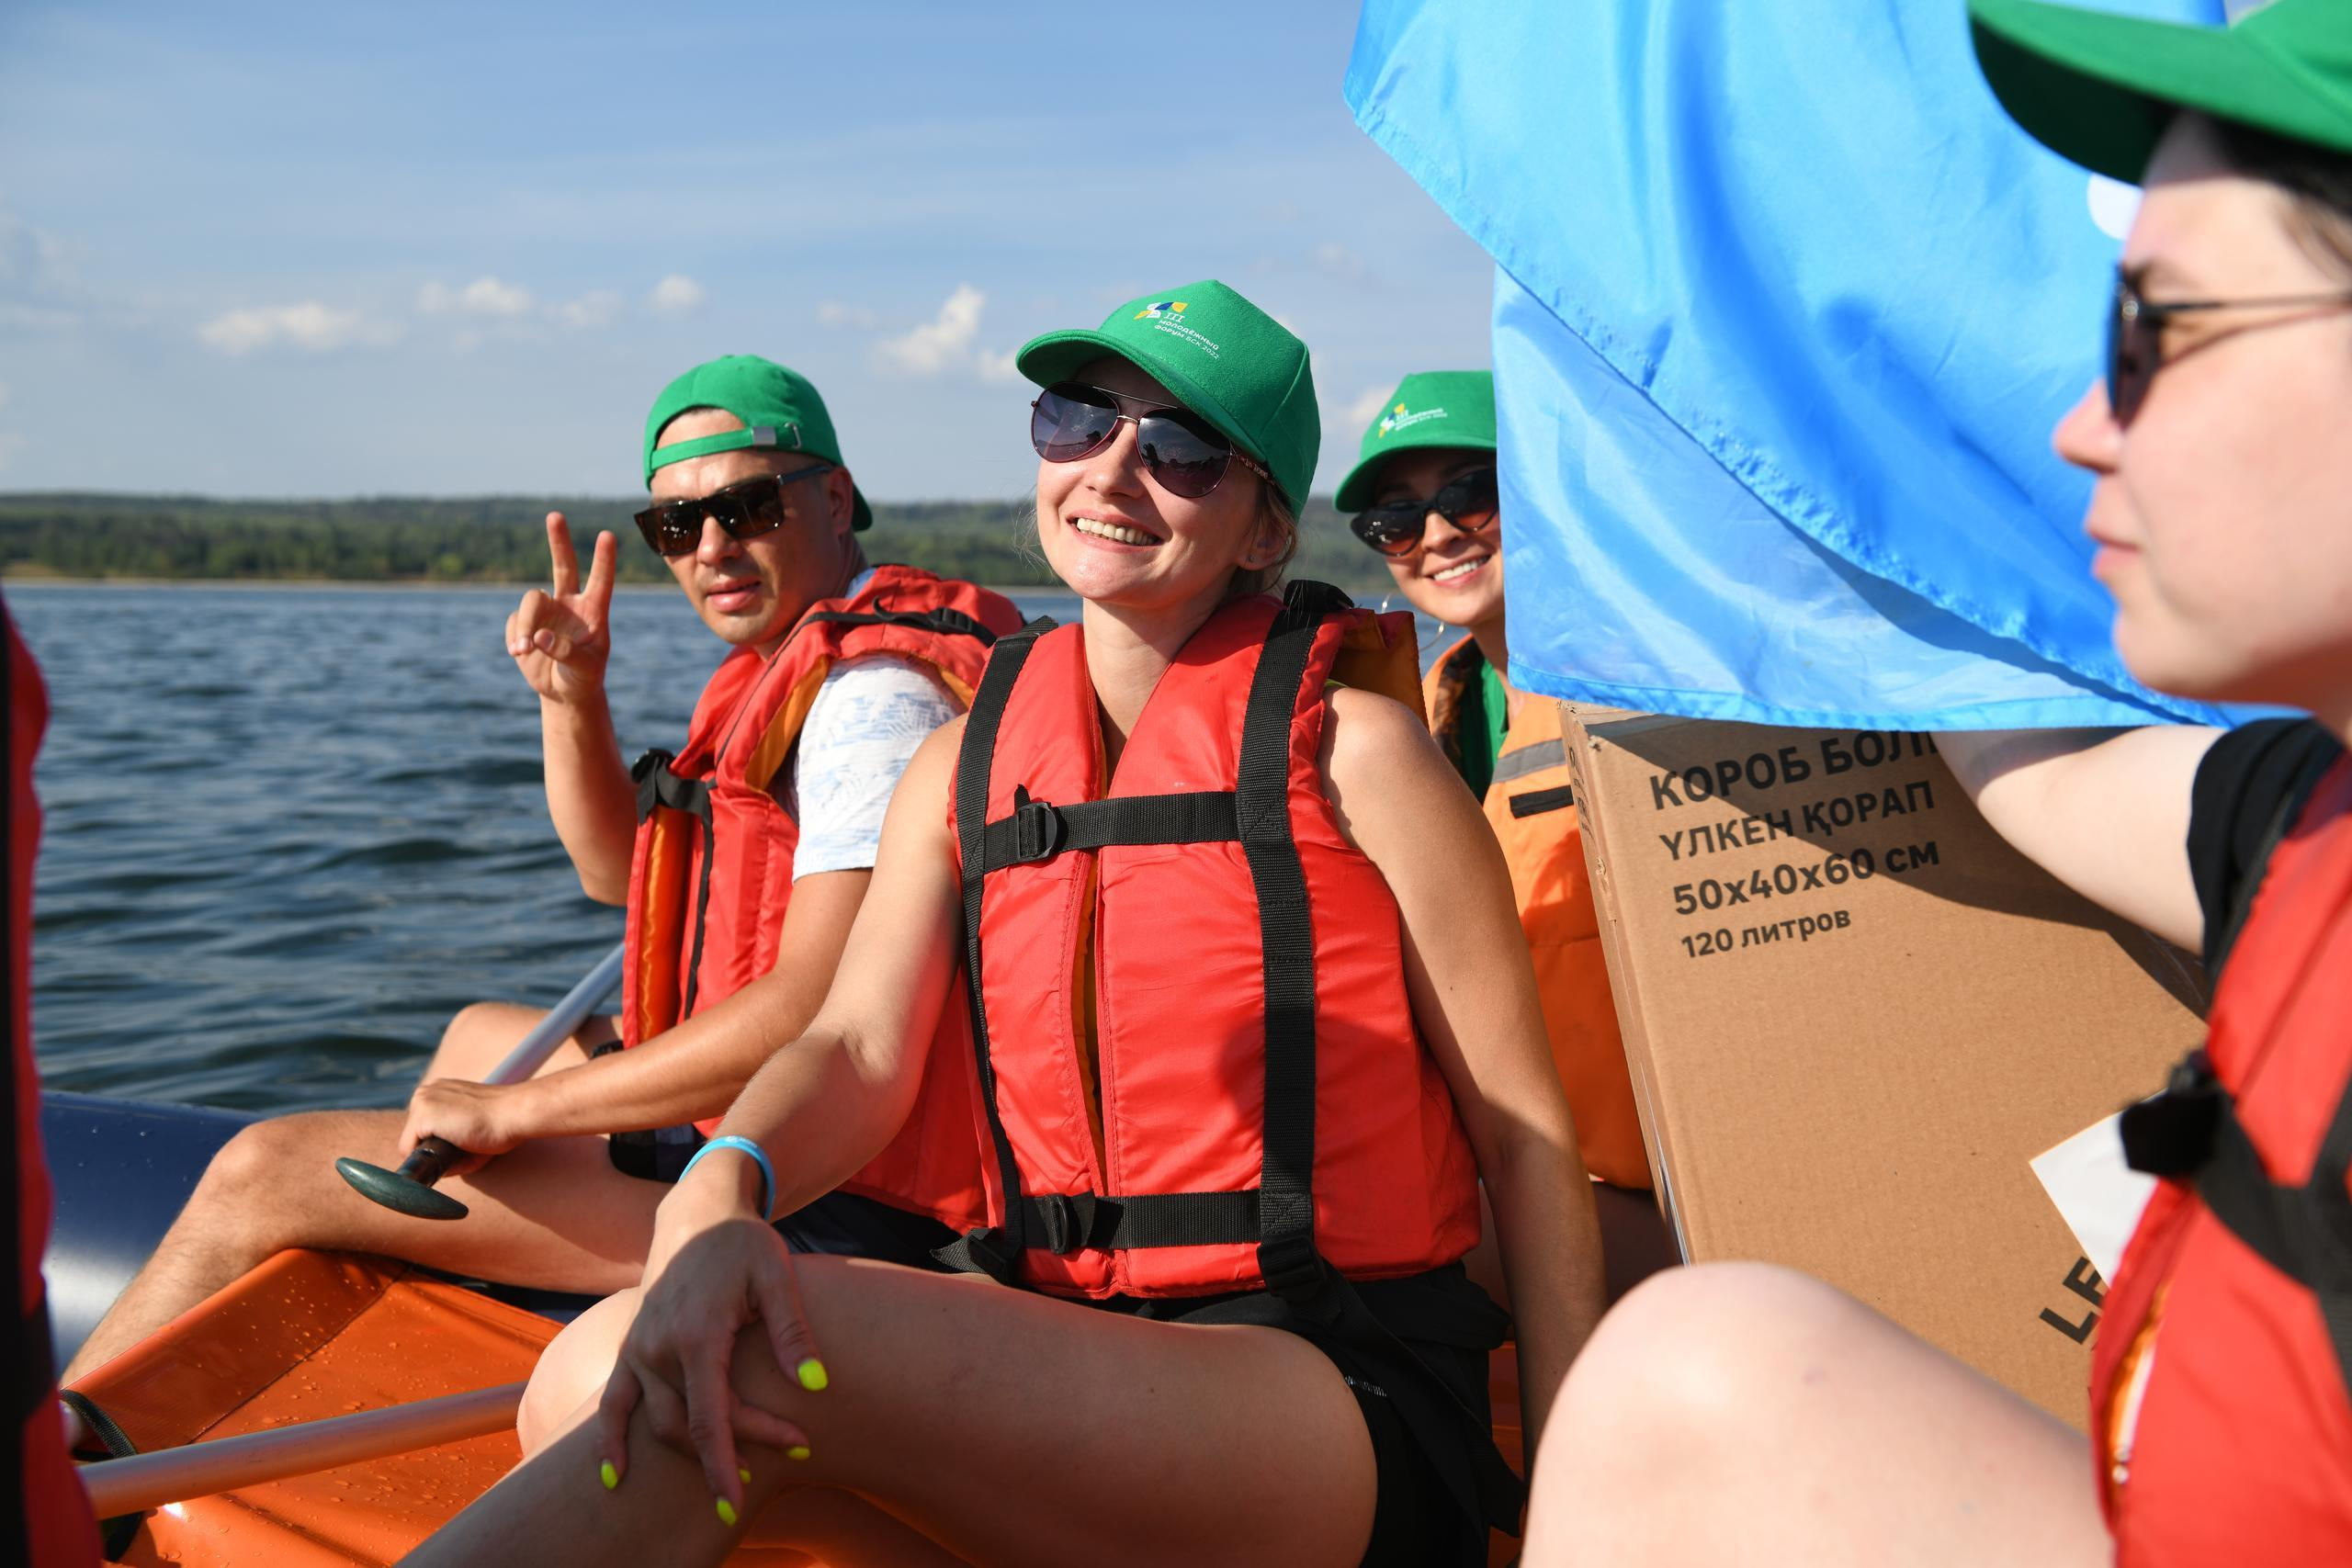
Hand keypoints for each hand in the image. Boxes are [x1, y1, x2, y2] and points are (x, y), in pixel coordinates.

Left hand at [397, 1077, 532, 1175]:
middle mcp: (425, 1092)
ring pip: (411, 1144)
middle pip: (413, 1136)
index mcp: (437, 1091)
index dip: (438, 1144)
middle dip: (433, 1148)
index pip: (421, 1127)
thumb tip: (434, 1169)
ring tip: (460, 1149)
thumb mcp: (469, 1128)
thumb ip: (449, 1143)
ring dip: (431, 1154)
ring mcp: (421, 1103)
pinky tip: (450, 1152)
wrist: (513, 1114)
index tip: (459, 1145)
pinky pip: (409, 1151)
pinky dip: (426, 1160)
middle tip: (462, 1148)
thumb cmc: (499, 1122)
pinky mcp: (421, 1118)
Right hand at [507, 512, 616, 704]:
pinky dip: (515, 639)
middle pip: (563, 566)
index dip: (603, 559)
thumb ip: (567, 653)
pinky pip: (514, 623)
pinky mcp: (524, 623)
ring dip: (524, 625)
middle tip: (555, 515)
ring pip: (530, 601)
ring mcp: (546, 611)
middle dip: (558, 541)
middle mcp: (570, 604)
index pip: (601, 581)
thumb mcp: (585, 669)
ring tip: (523, 650)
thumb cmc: (584, 678)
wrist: (564, 692)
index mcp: (594, 611)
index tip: (608, 535)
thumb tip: (540, 636)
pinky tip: (520, 654)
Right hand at [595, 1182, 823, 1515]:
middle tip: (791, 1448)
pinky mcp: (630, 1349)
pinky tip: (615, 1477)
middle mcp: (657, 1348)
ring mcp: (638, 1350)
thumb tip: (815, 1384)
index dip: (733, 1457)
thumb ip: (792, 1331)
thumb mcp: (777, 1276)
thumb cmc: (742, 1243)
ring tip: (735, 1473)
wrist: (696, 1213)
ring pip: (658, 1423)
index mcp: (696, 1334)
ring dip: (691, 1454)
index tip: (759, 1481)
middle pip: (691, 1425)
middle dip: (733, 1452)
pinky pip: (612, 1405)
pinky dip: (609, 1442)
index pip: (712, 1416)